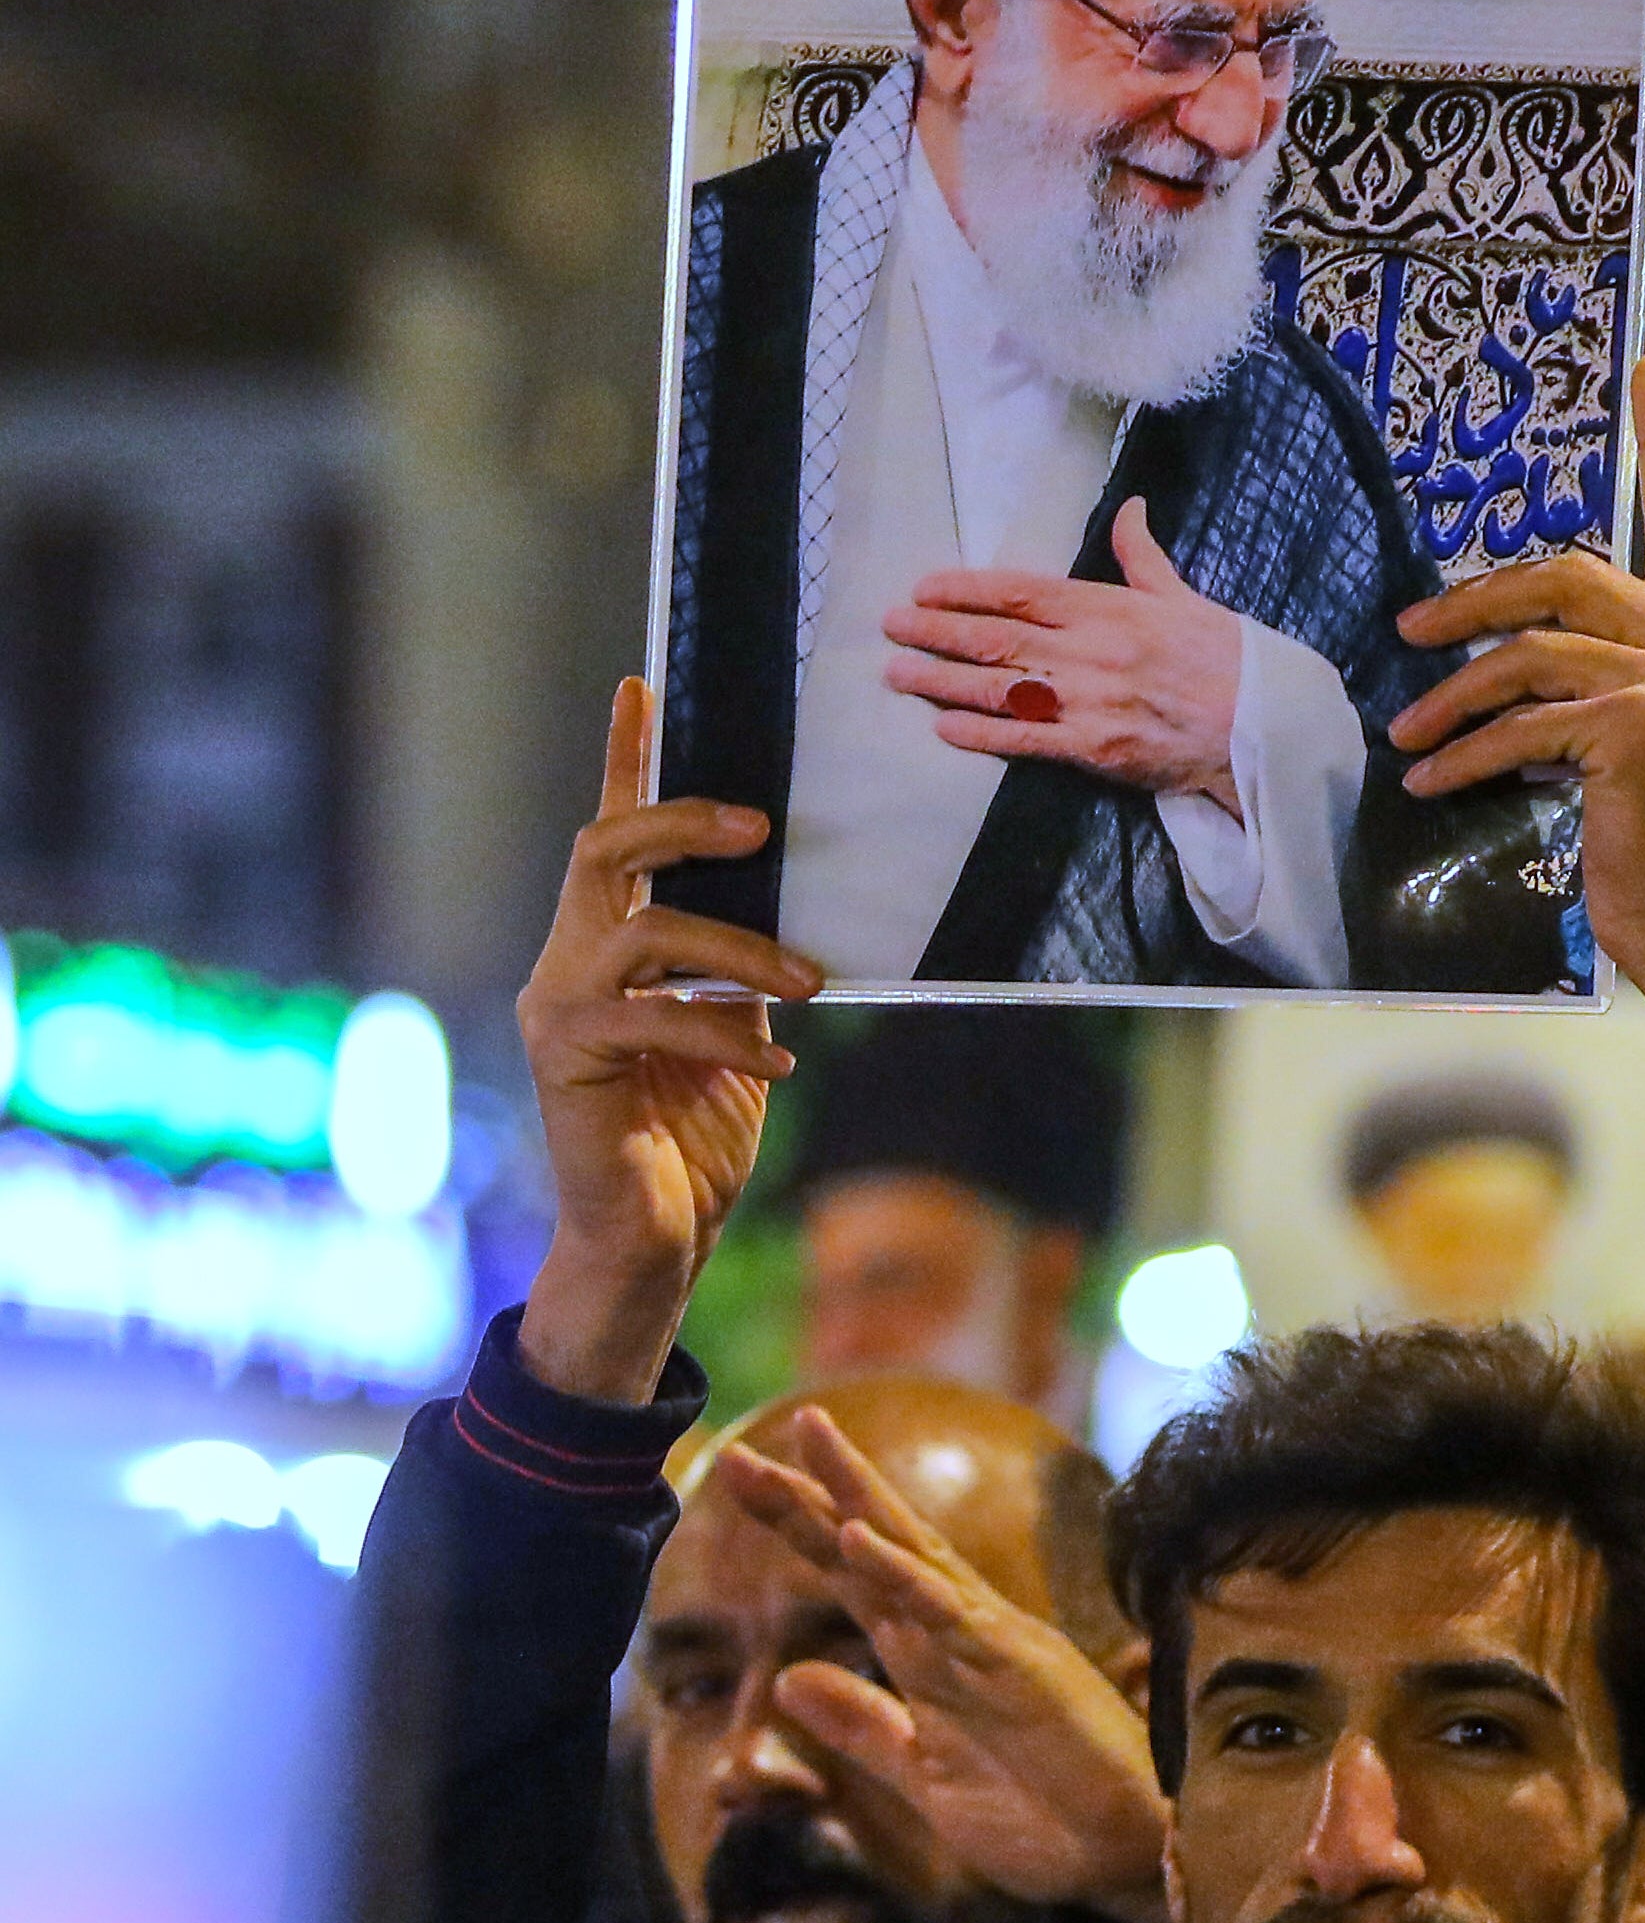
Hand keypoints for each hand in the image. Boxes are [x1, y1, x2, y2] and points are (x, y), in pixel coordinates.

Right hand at [513, 681, 819, 1403]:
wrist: (654, 1238)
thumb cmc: (694, 1138)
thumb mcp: (735, 1036)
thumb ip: (739, 974)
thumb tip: (795, 916)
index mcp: (607, 948)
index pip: (611, 834)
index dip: (626, 759)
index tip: (642, 683)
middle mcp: (568, 964)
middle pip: (607, 850)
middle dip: (680, 821)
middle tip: (758, 825)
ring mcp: (561, 1009)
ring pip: (645, 930)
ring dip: (739, 950)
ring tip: (806, 987)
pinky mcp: (569, 1060)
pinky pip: (655, 1016)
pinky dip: (726, 1032)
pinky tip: (778, 1062)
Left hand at [713, 1409, 1172, 1922]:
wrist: (1126, 1860)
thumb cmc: (1042, 1820)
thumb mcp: (922, 1776)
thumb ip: (862, 1726)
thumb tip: (788, 1680)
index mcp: (933, 1659)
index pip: (854, 1577)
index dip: (801, 1525)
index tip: (741, 1474)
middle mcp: (960, 1634)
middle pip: (876, 1546)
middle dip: (813, 1491)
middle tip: (746, 1446)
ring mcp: (992, 1643)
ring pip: (912, 1557)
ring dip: (854, 1502)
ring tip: (805, 1445)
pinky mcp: (1020, 1667)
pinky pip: (951, 1614)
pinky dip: (903, 1575)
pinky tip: (857, 1539)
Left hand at [886, 500, 1249, 814]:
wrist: (1264, 725)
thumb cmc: (1227, 658)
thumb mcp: (1185, 597)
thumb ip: (1144, 557)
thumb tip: (1131, 509)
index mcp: (1110, 609)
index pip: (1022, 592)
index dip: (967, 589)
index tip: (925, 588)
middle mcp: (1092, 652)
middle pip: (997, 637)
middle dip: (937, 632)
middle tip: (891, 626)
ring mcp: (1091, 702)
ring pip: (1001, 687)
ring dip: (943, 680)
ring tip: (899, 674)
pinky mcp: (1096, 749)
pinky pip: (1028, 740)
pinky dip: (983, 733)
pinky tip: (945, 726)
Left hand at [1381, 354, 1644, 1130]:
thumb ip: (1616, 674)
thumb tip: (1521, 647)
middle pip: (1568, 576)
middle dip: (1476, 601)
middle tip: (1413, 633)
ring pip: (1532, 652)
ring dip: (1453, 696)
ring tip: (1409, 734)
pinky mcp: (1637, 728)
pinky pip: (1526, 723)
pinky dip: (1468, 753)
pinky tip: (1435, 781)